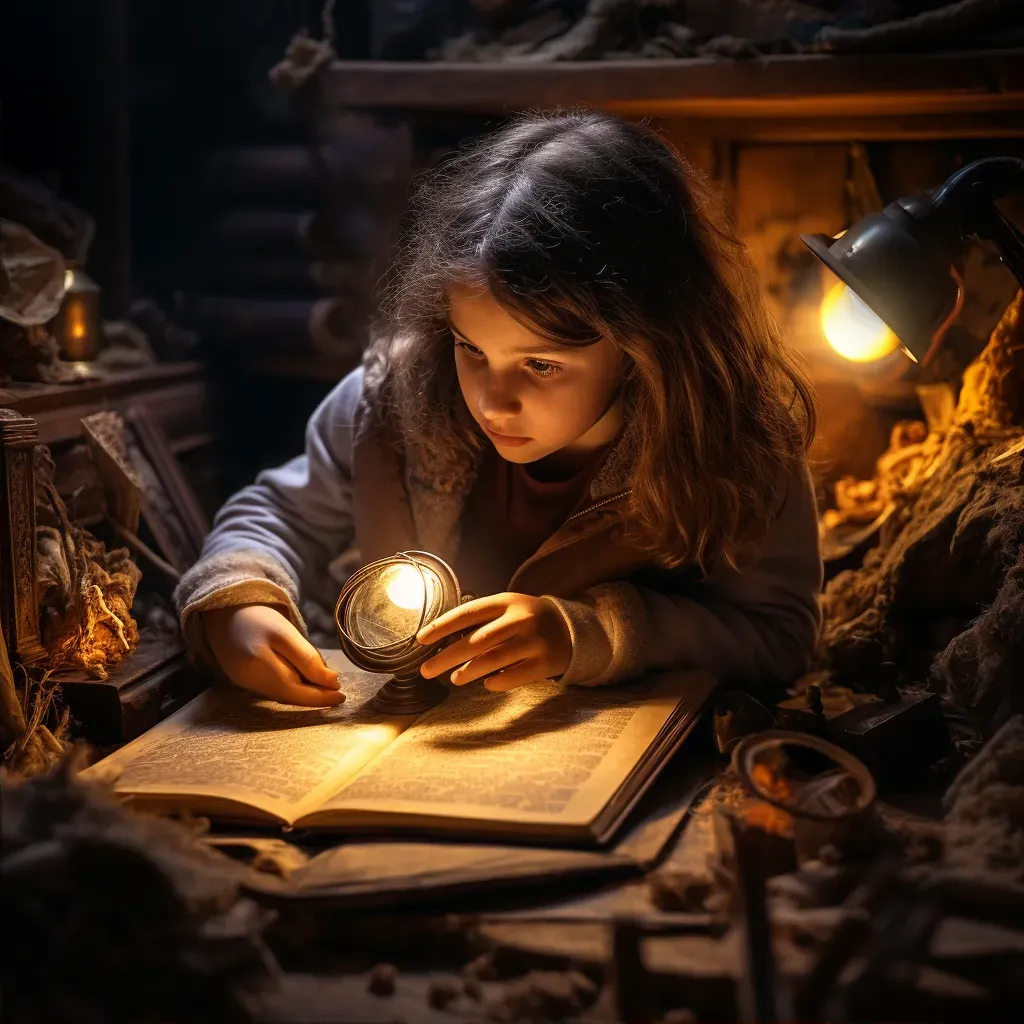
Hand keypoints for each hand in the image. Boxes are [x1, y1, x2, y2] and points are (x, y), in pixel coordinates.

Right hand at [202, 604, 345, 706]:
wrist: (223, 613)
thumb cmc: (258, 618)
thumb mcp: (285, 632)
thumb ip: (307, 658)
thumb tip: (331, 682)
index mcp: (260, 663)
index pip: (296, 689)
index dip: (320, 697)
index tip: (341, 697)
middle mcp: (250, 678)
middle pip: (289, 695)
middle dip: (314, 698)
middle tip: (338, 695)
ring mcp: (245, 682)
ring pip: (281, 695)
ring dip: (304, 695)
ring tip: (325, 689)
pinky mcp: (243, 681)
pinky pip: (272, 690)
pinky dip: (290, 690)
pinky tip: (303, 683)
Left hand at [416, 593, 571, 691]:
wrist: (573, 628)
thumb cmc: (528, 619)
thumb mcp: (507, 609)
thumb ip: (481, 621)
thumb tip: (442, 641)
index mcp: (505, 602)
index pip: (467, 613)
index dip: (442, 626)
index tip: (420, 640)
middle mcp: (520, 619)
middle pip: (476, 640)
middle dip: (446, 656)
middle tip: (426, 670)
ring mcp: (534, 641)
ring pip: (494, 659)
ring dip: (469, 671)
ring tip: (454, 679)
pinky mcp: (546, 662)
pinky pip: (516, 676)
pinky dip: (497, 682)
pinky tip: (487, 684)